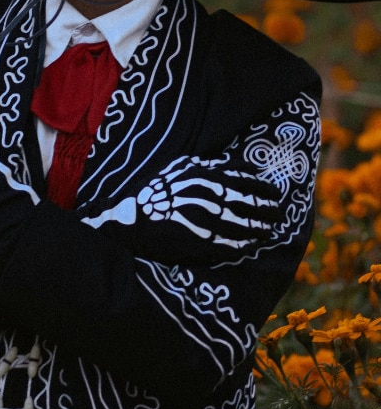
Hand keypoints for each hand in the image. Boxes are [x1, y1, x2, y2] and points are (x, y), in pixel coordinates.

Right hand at [131, 158, 286, 249]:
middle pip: (252, 201)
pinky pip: (234, 243)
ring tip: (270, 229)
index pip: (246, 178)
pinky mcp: (205, 241)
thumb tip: (232, 164)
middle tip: (278, 212)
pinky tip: (251, 244)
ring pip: (248, 224)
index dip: (263, 186)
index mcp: (205, 175)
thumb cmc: (154, 193)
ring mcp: (209, 219)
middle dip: (269, 207)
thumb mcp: (177, 169)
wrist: (132, 220)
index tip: (272, 192)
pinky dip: (246, 244)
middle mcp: (210, 195)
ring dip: (262, 227)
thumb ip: (205, 165)